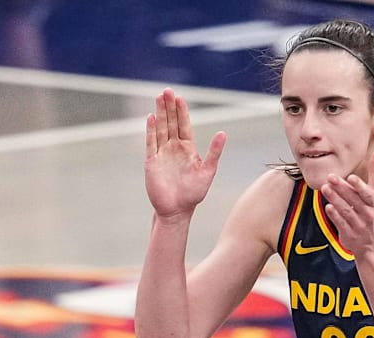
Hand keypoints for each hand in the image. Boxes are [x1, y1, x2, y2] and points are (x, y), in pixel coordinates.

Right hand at [144, 88, 225, 218]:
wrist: (178, 210)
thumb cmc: (194, 193)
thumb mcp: (208, 171)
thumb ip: (214, 152)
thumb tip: (222, 133)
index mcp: (187, 148)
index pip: (184, 125)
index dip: (182, 111)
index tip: (180, 97)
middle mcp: (173, 148)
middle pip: (170, 122)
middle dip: (169, 107)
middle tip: (167, 90)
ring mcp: (162, 154)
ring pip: (160, 129)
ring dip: (160, 114)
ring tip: (159, 98)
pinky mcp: (152, 162)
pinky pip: (151, 143)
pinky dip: (151, 131)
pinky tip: (151, 118)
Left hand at [321, 151, 373, 255]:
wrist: (370, 242)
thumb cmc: (371, 211)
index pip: (367, 194)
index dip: (359, 186)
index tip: (351, 177)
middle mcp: (368, 214)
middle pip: (354, 200)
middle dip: (342, 189)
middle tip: (330, 177)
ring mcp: (358, 225)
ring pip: (346, 211)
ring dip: (335, 199)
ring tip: (325, 188)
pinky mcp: (349, 234)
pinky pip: (341, 224)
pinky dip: (334, 215)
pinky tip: (328, 206)